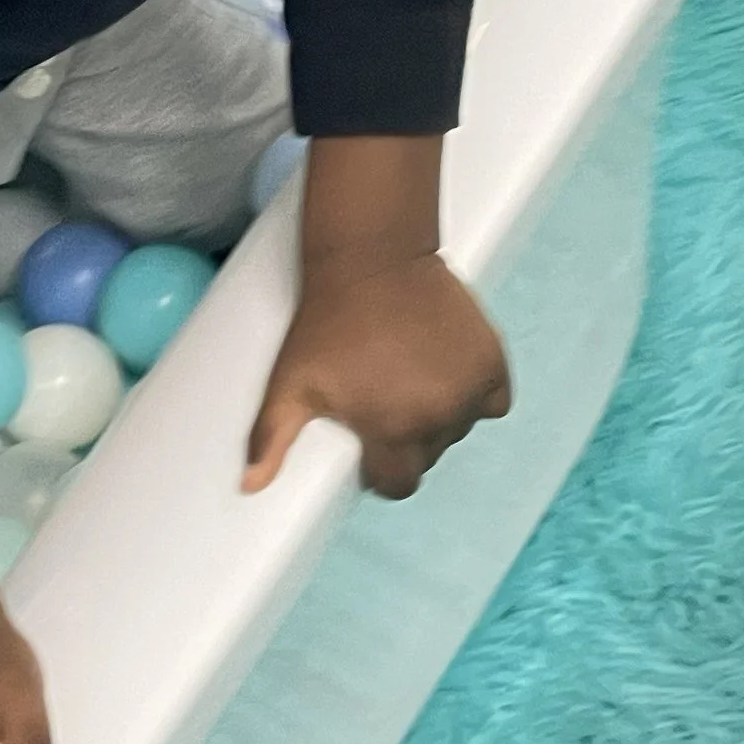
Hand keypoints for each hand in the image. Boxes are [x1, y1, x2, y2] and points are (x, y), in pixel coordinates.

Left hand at [244, 133, 509, 500]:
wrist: (371, 258)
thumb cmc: (326, 321)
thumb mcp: (289, 382)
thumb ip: (271, 438)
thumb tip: (250, 485)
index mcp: (392, 430)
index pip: (398, 483)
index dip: (381, 469)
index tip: (371, 442)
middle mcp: (438, 416)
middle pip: (428, 455)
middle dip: (409, 439)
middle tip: (386, 400)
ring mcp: (469, 388)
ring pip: (459, 428)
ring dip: (442, 416)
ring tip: (411, 381)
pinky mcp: (492, 361)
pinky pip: (493, 401)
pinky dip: (476, 394)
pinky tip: (447, 374)